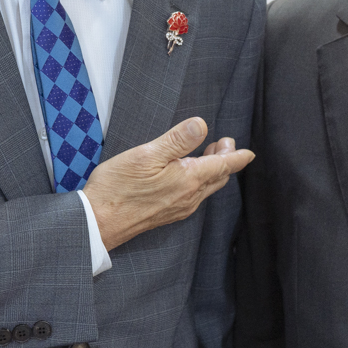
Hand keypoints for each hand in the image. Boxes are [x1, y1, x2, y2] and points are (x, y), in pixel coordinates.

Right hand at [83, 117, 253, 250]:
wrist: (99, 222)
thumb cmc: (118, 188)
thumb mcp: (147, 154)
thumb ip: (177, 140)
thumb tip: (201, 125)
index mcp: (188, 180)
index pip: (223, 166)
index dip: (237, 156)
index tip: (248, 153)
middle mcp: (189, 197)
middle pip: (218, 177)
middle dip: (226, 160)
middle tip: (224, 143)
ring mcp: (179, 208)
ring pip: (206, 188)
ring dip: (212, 170)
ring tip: (209, 155)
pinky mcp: (167, 214)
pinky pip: (194, 196)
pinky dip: (199, 182)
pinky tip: (187, 175)